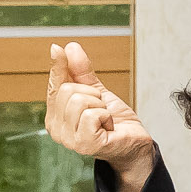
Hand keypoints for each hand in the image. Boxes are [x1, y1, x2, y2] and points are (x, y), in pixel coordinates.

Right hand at [47, 41, 156, 191]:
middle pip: (68, 90)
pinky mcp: (83, 144)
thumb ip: (81, 72)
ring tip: (106, 119)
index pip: (54, 84)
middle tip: (102, 110)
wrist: (136, 143)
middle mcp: (55, 128)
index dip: (59, 66)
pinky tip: (109, 127)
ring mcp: (67, 138)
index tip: (57, 48)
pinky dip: (106, 115)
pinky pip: (91, 114)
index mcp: (55, 115)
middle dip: (94, 94)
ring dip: (101, 105)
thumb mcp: (98, 91)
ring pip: (79, 100)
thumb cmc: (116, 121)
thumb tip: (68, 48)